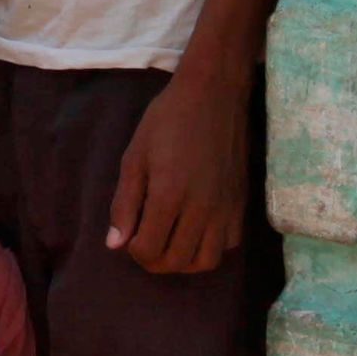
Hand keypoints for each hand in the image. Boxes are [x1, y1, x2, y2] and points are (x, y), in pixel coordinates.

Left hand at [104, 68, 247, 276]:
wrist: (214, 94)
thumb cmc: (168, 120)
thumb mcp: (135, 157)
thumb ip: (124, 203)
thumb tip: (115, 245)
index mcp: (170, 196)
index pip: (148, 250)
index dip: (133, 250)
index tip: (130, 234)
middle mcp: (201, 209)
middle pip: (176, 261)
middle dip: (155, 260)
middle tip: (146, 242)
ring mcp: (225, 208)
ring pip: (206, 261)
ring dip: (184, 261)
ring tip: (172, 243)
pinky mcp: (241, 202)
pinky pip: (229, 244)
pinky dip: (211, 245)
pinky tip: (198, 230)